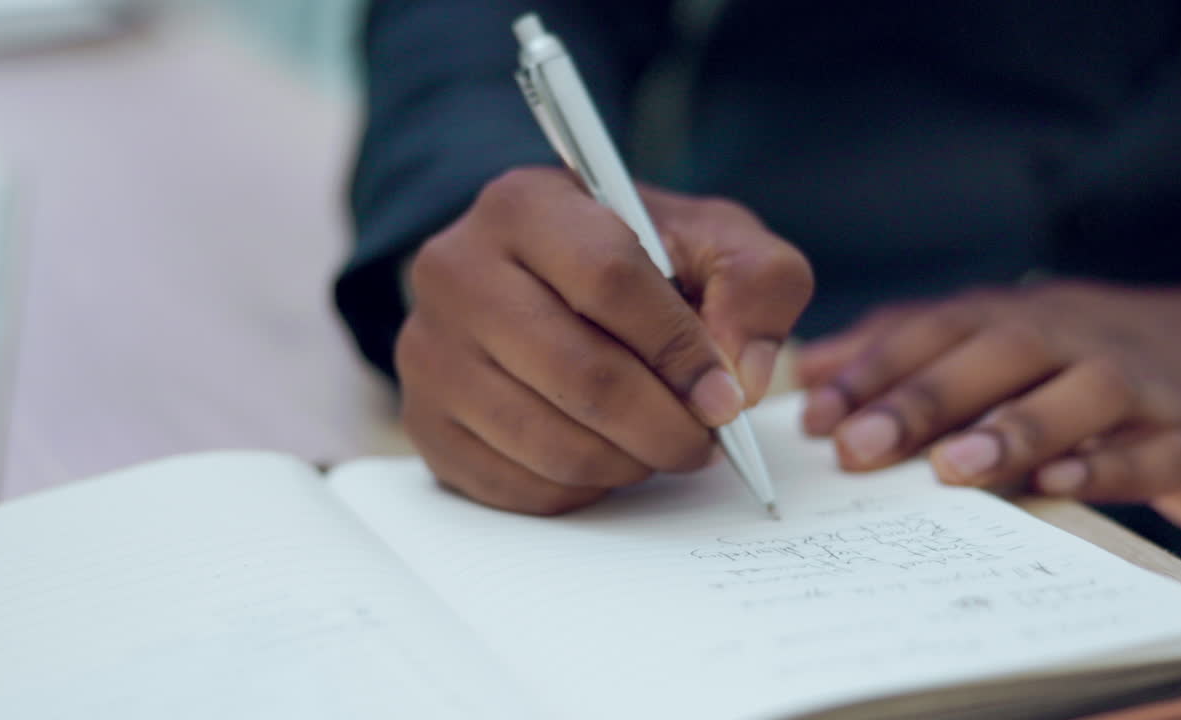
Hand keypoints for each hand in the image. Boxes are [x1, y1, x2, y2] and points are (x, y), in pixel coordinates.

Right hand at [397, 167, 812, 513]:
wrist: (540, 280)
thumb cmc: (635, 261)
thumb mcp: (713, 241)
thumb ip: (757, 286)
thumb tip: (741, 378)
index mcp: (525, 204)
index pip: (609, 281)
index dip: (680, 351)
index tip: (725, 397)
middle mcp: (456, 270)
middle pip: (581, 374)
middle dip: (664, 427)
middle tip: (703, 442)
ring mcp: (428, 350)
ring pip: (549, 442)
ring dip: (628, 463)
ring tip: (656, 445)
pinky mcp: (423, 420)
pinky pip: (516, 485)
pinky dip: (580, 489)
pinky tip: (603, 455)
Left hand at [797, 281, 1180, 529]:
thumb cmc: (1066, 356)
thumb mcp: (981, 340)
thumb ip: (894, 352)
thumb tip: (805, 375)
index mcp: (1010, 316)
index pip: (933, 330)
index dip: (871, 369)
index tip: (817, 418)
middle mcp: (1070, 338)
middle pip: (997, 353)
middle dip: (923, 399)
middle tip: (861, 446)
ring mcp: (1135, 384)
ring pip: (1082, 394)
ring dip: (1015, 427)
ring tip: (954, 466)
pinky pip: (1155, 450)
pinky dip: (1109, 467)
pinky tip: (1058, 486)